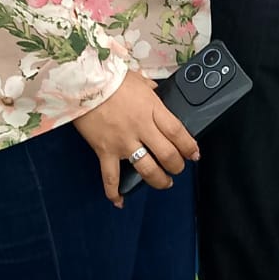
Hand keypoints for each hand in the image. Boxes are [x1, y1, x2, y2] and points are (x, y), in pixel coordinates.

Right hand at [74, 68, 199, 204]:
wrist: (84, 82)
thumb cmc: (112, 78)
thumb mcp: (139, 81)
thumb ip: (152, 91)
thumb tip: (158, 94)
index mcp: (152, 109)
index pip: (178, 133)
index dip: (190, 147)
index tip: (194, 154)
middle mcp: (141, 128)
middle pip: (167, 155)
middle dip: (177, 166)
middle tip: (178, 168)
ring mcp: (123, 142)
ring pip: (147, 169)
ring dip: (158, 180)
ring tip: (164, 182)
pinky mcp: (105, 151)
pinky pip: (110, 177)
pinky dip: (114, 192)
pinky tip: (119, 201)